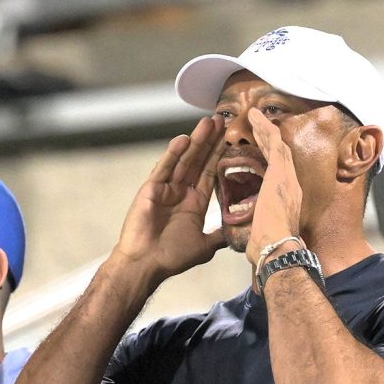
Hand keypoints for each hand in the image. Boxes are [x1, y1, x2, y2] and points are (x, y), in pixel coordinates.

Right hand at [113, 116, 226, 282]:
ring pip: (184, 160)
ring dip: (196, 141)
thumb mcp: (204, 246)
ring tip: (208, 122)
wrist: (147, 264)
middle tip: (221, 120)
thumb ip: (219, 236)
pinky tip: (183, 140)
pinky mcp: (151, 188)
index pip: (210, 172)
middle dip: (210, 141)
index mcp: (195, 202)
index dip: (219, 155)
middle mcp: (181, 191)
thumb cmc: (172, 257)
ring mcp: (166, 188)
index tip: (229, 137)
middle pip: (199, 160)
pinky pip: (164, 168)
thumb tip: (236, 233)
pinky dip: (173, 154)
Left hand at [244, 108, 302, 266]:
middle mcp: (291, 186)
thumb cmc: (270, 250)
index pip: (279, 173)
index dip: (271, 159)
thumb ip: (263, 230)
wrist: (278, 250)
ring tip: (256, 116)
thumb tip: (255, 241)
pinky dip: (265, 129)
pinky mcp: (280, 173)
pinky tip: (256, 117)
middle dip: (270, 140)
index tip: (264, 149)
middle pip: (281, 156)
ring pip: (278, 146)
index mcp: (287, 201)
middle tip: (261, 126)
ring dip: (266, 130)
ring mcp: (287, 178)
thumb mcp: (266, 236)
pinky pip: (274, 144)